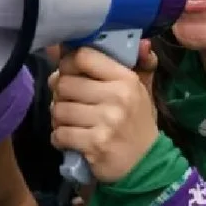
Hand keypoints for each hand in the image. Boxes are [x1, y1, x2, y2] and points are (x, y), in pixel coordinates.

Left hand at [48, 47, 158, 183]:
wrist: (147, 163)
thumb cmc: (136, 121)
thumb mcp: (141, 89)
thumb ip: (137, 63)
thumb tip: (142, 42)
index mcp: (125, 79)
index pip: (82, 56)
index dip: (68, 64)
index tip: (70, 73)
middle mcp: (116, 97)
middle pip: (64, 83)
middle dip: (59, 94)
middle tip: (68, 101)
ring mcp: (106, 122)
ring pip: (58, 109)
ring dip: (58, 117)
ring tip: (69, 120)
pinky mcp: (95, 144)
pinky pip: (60, 134)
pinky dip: (59, 138)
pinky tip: (69, 138)